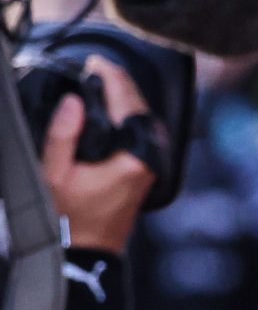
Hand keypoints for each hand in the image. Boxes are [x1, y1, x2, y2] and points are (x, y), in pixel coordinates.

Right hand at [40, 59, 155, 253]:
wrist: (87, 248)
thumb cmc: (69, 216)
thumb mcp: (54, 173)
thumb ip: (63, 134)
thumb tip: (74, 100)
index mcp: (134, 158)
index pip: (129, 104)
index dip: (112, 77)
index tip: (96, 62)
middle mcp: (150, 160)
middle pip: (140, 109)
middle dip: (120, 83)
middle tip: (97, 66)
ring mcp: (151, 165)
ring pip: (143, 120)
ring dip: (125, 98)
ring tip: (102, 79)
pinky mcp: (146, 169)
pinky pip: (140, 132)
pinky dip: (126, 115)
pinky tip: (110, 107)